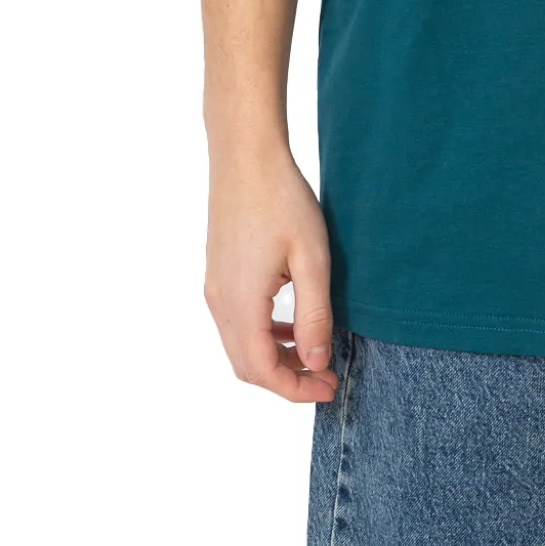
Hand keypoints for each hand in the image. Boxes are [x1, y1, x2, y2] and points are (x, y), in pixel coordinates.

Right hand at [204, 146, 339, 402]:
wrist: (245, 156)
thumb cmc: (282, 199)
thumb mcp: (311, 258)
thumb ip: (314, 315)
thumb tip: (315, 363)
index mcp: (241, 304)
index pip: (263, 370)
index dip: (296, 389)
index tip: (330, 388)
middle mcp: (220, 303)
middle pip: (247, 366)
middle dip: (287, 379)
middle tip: (327, 378)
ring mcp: (215, 288)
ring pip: (240, 345)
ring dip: (276, 358)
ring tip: (315, 354)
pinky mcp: (218, 274)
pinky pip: (237, 322)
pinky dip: (264, 335)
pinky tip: (293, 323)